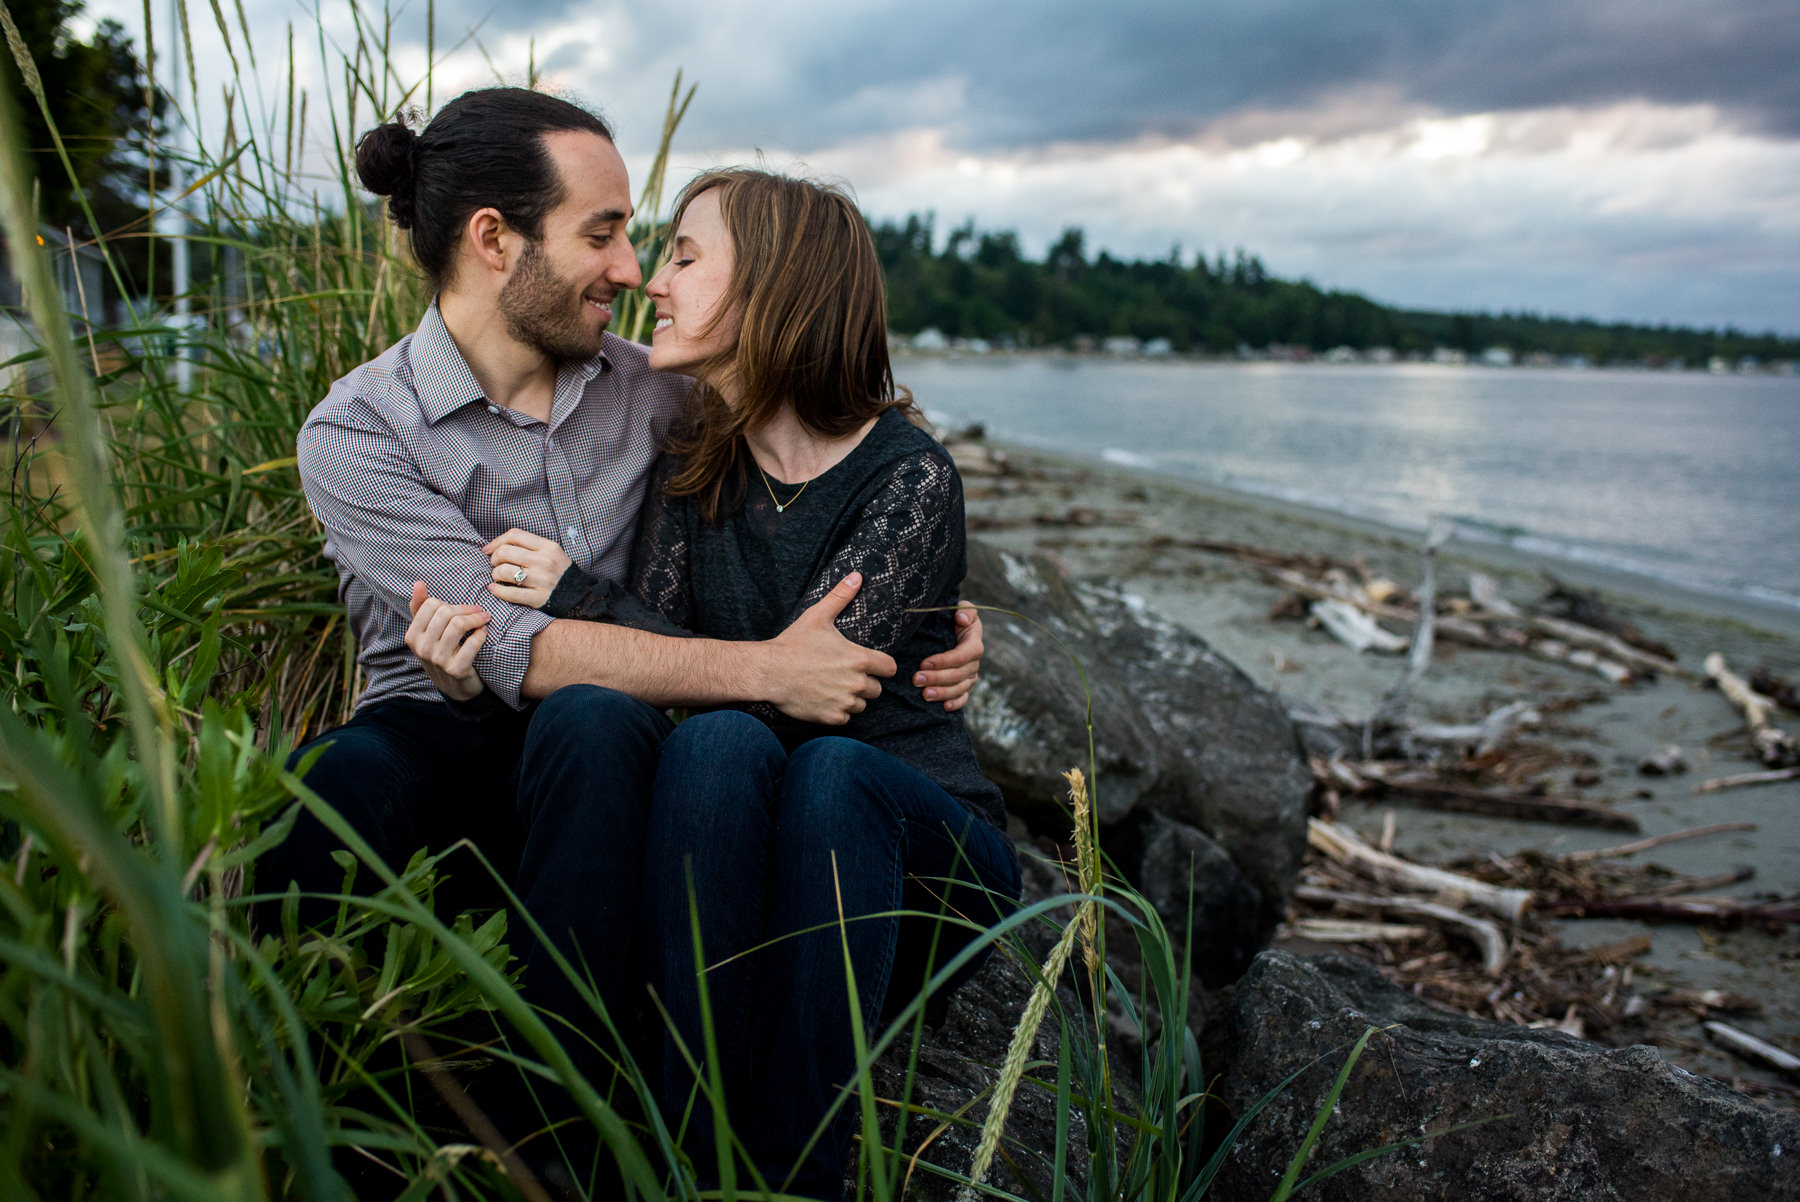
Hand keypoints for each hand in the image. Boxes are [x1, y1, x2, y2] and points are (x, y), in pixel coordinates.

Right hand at [405, 582, 490, 700]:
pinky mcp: (456, 669)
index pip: (431, 605)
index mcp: (412, 636)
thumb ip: (421, 607)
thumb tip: (418, 583)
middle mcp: (422, 648)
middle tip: (479, 611)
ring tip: (484, 619)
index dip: (451, 604)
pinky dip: (481, 634)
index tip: (463, 608)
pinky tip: (483, 632)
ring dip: (476, 619)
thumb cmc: (442, 652)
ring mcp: (438, 660)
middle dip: (466, 609)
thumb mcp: (427, 632)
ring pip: (458, 625)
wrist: (455, 687)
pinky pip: (472, 643)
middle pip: (445, 613)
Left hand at [485, 528, 572, 609]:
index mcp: (548, 547)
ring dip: (495, 574)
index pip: (515, 535)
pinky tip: (494, 589)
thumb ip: (530, 546)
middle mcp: (544, 561)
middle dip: (494, 558)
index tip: (488, 549)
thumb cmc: (559, 572)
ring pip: (505, 571)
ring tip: (498, 577)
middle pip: (506, 552)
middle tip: (495, 564)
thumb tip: (497, 546)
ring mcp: (541, 580)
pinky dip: (497, 591)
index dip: (497, 541)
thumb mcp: (552, 552)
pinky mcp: (538, 598)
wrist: (579, 595)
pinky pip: (510, 593)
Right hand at [764, 572, 896, 724]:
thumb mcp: (818, 616)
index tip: (870, 665)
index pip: (890, 668)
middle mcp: (856, 683)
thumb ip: (841, 597)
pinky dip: (837, 711)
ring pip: (861, 704)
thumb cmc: (793, 643)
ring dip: (852, 698)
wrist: (768, 671)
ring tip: (832, 686)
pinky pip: (846, 718)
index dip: (881, 666)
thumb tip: (856, 576)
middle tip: (844, 675)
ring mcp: (845, 702)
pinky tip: (823, 699)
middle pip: (876, 689)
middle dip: (865, 683)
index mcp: (859, 659)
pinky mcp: (832, 717)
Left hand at [915, 603, 982, 712]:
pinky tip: (944, 707)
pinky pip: (964, 698)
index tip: (924, 662)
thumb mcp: (960, 608)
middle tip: (916, 679)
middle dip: (937, 678)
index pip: (963, 654)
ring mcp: (970, 676)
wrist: (948, 629)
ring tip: (924, 695)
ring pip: (960, 688)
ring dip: (943, 693)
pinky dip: (956, 703)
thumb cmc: (951, 617)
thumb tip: (961, 619)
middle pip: (959, 674)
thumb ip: (965, 610)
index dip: (944, 660)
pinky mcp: (964, 686)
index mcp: (974, 642)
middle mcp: (974, 661)